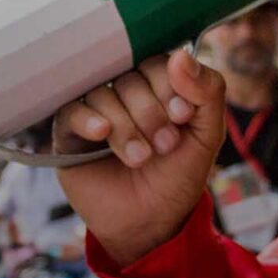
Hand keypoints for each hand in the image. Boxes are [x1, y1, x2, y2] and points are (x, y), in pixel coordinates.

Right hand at [54, 48, 224, 266]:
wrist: (151, 222)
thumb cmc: (178, 176)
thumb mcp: (207, 135)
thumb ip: (208, 92)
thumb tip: (180, 55)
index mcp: (156, 85)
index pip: (157, 61)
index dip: (169, 85)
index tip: (182, 116)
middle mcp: (124, 92)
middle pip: (129, 77)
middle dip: (150, 112)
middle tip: (164, 145)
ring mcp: (95, 110)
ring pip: (102, 94)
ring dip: (126, 127)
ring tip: (141, 158)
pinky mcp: (69, 133)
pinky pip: (70, 111)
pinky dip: (87, 119)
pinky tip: (102, 134)